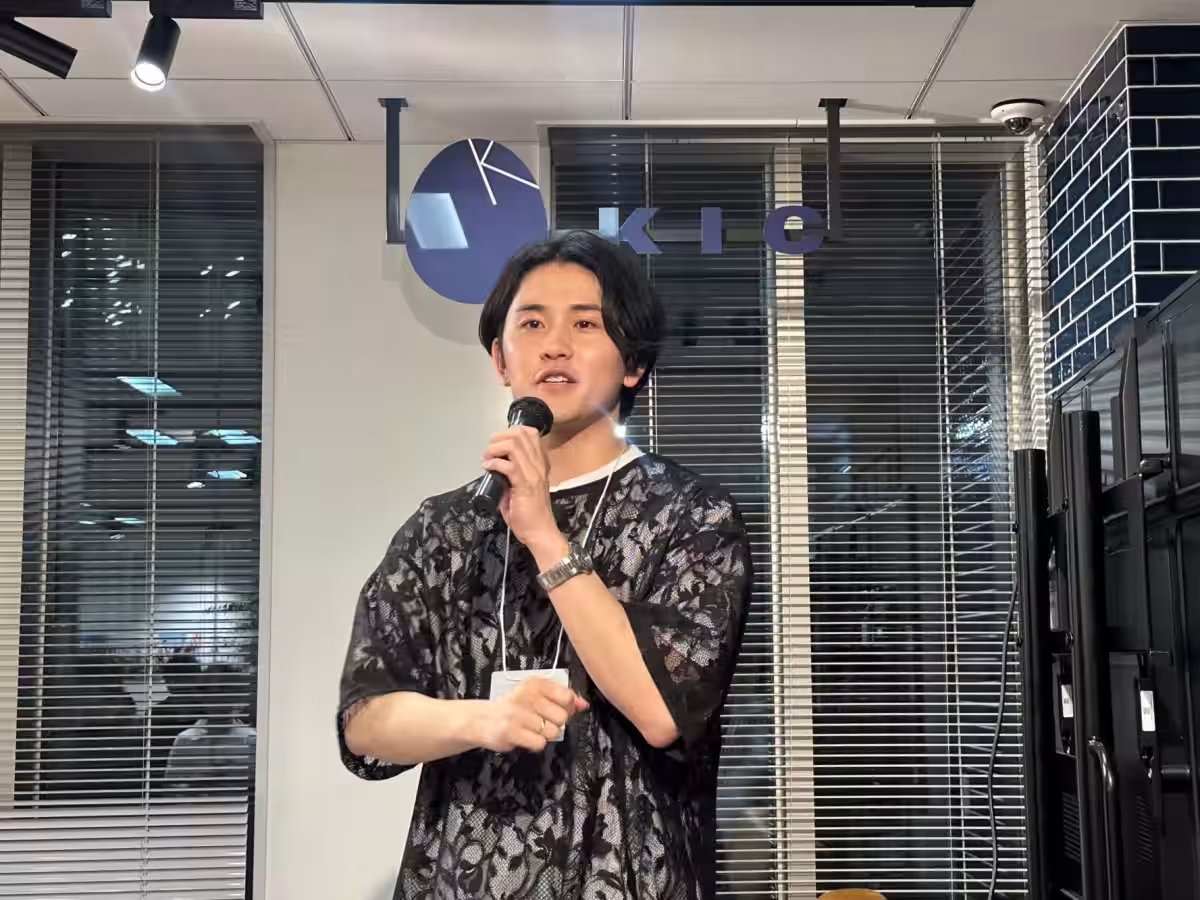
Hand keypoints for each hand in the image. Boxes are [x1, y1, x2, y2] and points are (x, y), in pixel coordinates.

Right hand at [472, 677, 589, 753]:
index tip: (555, 708)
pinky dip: (535, 743)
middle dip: (554, 723)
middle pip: (562, 717)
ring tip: (530, 728)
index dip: (565, 707)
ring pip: (553, 732)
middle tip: (539, 720)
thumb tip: (583, 704)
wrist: (482, 719)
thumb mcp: (536, 696)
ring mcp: (518, 714)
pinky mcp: (512, 732)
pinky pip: (540, 743)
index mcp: (534, 683)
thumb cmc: (513, 708)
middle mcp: (526, 695)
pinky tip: (525, 736)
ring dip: (544, 734)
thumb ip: (562, 698)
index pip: (567, 696)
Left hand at [482, 425, 564, 556]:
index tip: (498, 443)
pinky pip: (508, 466)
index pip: (531, 434)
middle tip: (489, 450)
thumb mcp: (523, 489)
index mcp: (540, 464)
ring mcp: (533, 474)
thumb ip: (512, 477)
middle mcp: (539, 466)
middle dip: (499, 437)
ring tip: (487, 458)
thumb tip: (495, 471)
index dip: (511, 432)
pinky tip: (488, 468)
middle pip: (520, 435)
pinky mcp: (525, 486)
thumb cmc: (531, 515)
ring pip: (514, 446)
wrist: (540, 532)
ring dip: (495, 449)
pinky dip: (494, 463)